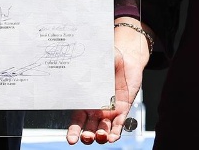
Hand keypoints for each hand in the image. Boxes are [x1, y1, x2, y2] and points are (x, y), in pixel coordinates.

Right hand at [66, 21, 149, 143]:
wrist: (127, 59)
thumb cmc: (109, 60)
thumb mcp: (97, 63)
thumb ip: (88, 68)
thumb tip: (78, 66)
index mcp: (86, 101)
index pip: (77, 121)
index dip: (73, 131)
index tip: (71, 139)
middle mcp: (96, 110)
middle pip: (88, 129)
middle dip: (86, 136)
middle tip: (86, 137)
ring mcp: (109, 112)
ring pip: (103, 130)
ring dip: (101, 136)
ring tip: (100, 135)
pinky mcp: (123, 110)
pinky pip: (119, 125)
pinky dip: (115, 133)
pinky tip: (112, 138)